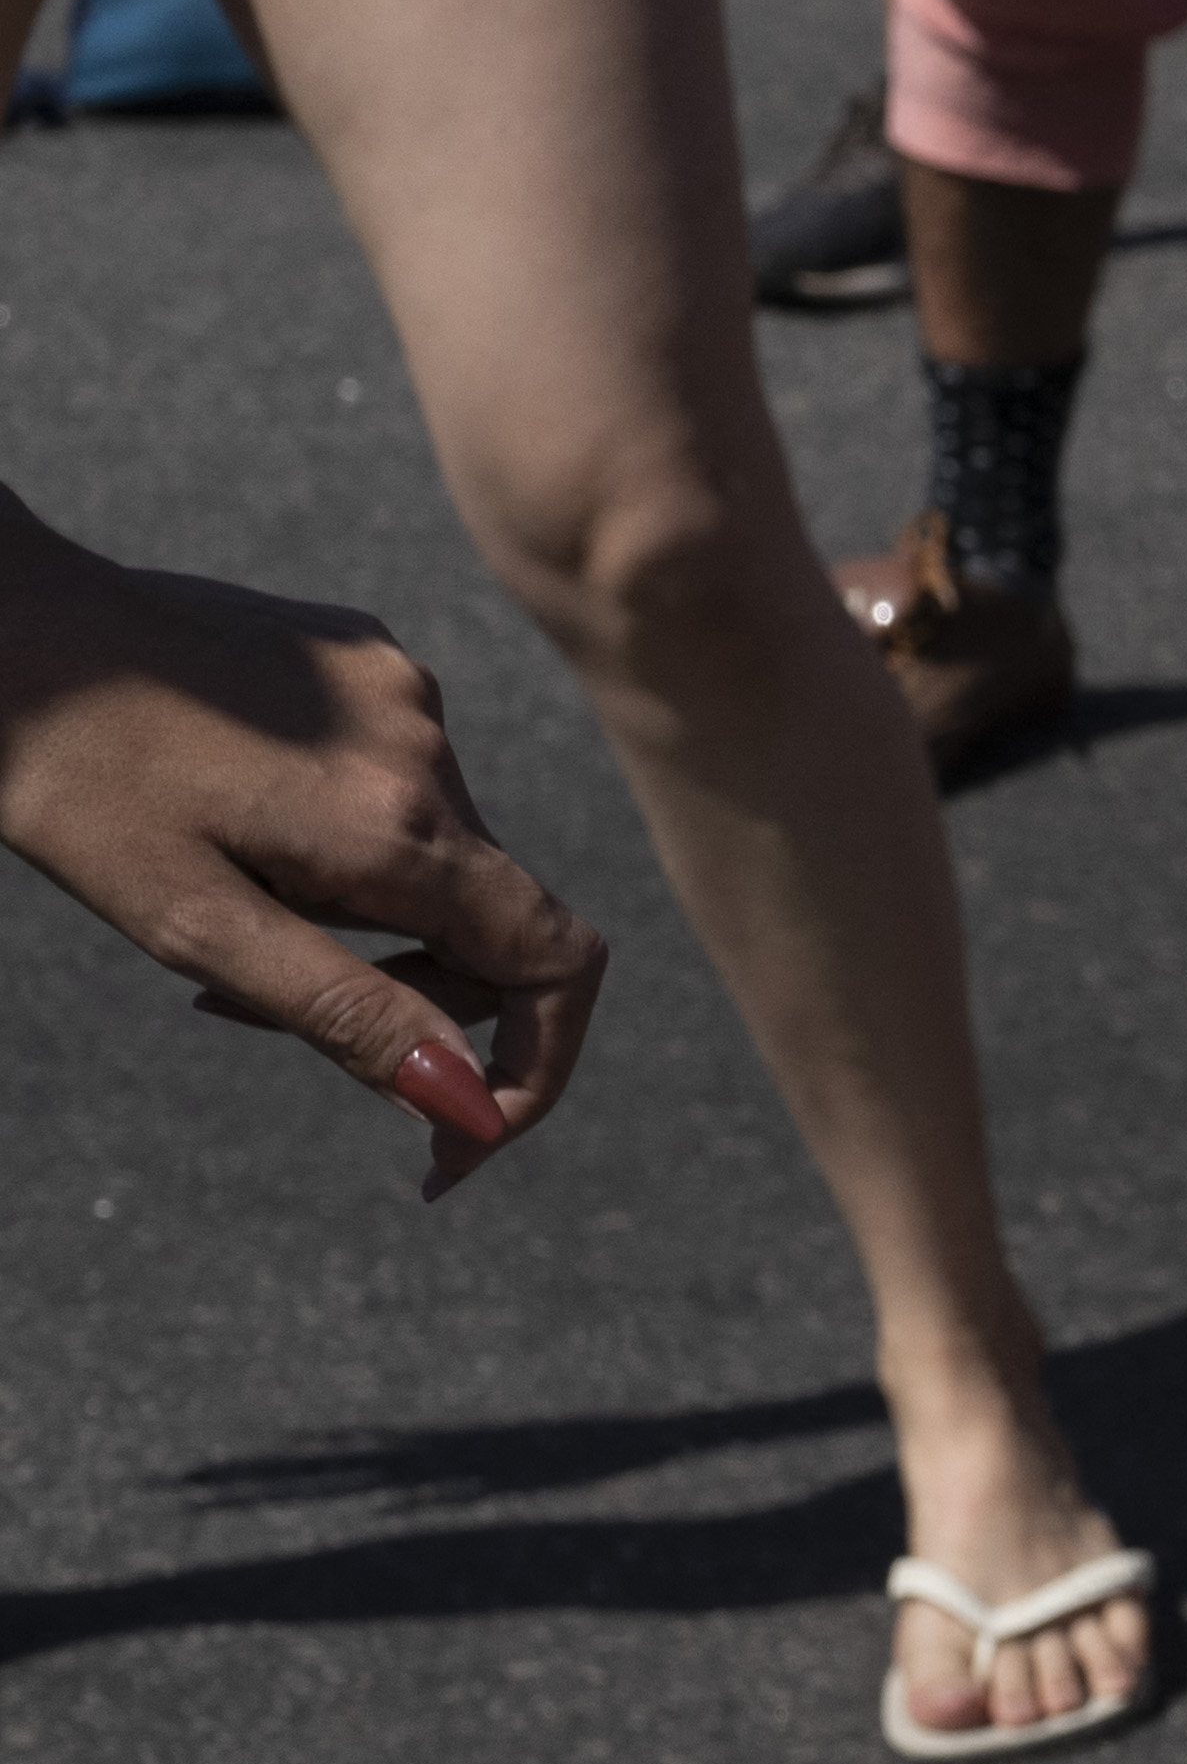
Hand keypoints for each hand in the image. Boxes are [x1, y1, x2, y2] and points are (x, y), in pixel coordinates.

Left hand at [0, 517, 598, 1194]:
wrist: (7, 622)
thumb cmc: (70, 781)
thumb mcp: (189, 922)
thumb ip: (343, 1010)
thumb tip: (468, 1106)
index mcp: (397, 827)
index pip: (555, 962)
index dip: (533, 1068)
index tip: (452, 1141)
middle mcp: (429, 749)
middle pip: (488, 916)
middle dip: (403, 994)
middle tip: (238, 1013)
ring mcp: (402, 690)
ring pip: (431, 848)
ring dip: (356, 910)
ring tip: (215, 894)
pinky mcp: (363, 655)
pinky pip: (393, 776)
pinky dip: (335, 832)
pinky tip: (223, 813)